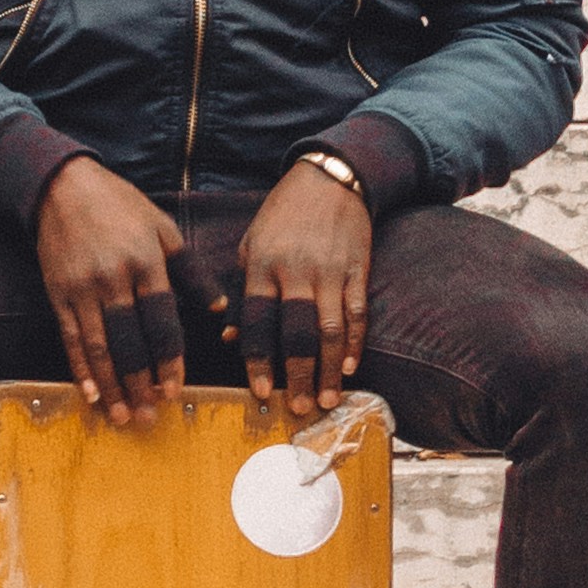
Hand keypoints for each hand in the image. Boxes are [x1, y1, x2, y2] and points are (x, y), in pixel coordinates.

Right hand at [33, 159, 187, 428]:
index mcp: (145, 261)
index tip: (174, 391)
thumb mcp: (162, 228)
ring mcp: (82, 287)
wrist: (62, 187)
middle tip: (151, 417)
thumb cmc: (121, 206)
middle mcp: (113, 277)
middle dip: (140, 383)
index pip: (161, 320)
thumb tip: (220, 310)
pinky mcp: (57, 292)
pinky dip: (79, 368)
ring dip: (112, 385)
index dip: (168, 359)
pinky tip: (89, 394)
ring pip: (98, 346)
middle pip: (129, 340)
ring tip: (123, 416)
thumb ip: (190, 270)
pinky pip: (69, 337)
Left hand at [235, 156, 372, 419]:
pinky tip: (349, 368)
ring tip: (326, 400)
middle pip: (297, 333)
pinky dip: (355, 344)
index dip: (259, 359)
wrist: (329, 179)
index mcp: (263, 265)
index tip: (260, 391)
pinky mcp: (357, 270)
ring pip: (330, 330)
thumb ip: (242, 291)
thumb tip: (230, 338)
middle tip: (298, 409)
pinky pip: (357, 314)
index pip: (258, 321)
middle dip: (298, 375)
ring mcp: (330, 272)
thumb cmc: (282, 216)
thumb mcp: (251, 244)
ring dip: (328, 370)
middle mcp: (296, 271)